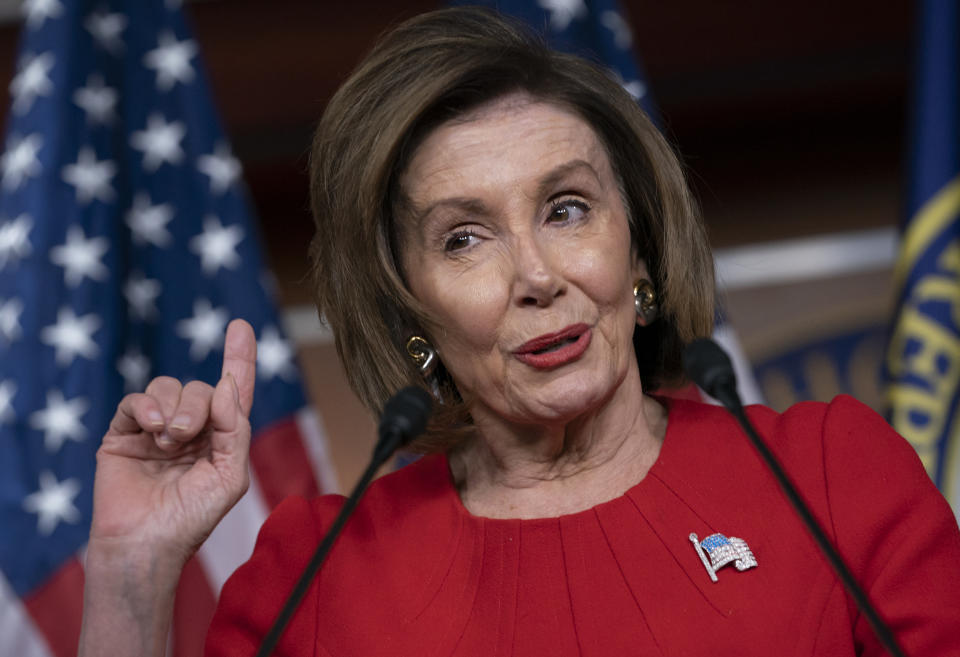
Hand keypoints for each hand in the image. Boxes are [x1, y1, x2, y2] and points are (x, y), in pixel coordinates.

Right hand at [89, 319, 256, 564]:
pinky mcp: (124, 433)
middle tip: (186, 436)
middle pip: (199, 388)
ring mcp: (155, 429)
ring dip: (173, 408)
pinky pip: (136, 400)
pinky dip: (145, 406)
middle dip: (197, 405)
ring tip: (168, 440)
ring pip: (168, 387)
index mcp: (219, 438)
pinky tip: (151, 425)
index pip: (233, 390)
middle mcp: (190, 428)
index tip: (241, 326)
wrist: (145, 543)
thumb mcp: (230, 476)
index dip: (239, 358)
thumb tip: (225, 385)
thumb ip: (235, 429)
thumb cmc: (191, 518)